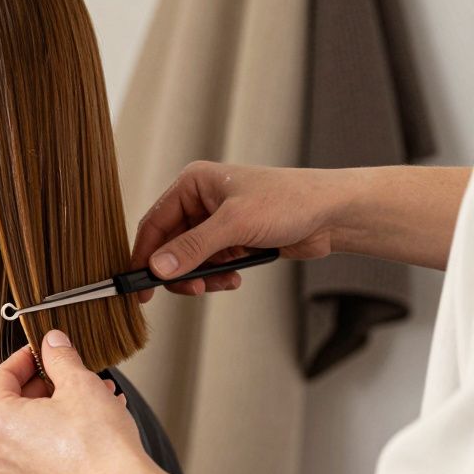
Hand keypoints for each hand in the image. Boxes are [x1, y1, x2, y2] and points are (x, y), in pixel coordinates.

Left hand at [0, 329, 154, 473]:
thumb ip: (59, 358)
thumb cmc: (99, 444)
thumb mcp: (79, 383)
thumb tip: (52, 343)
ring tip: (97, 398)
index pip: (1, 378)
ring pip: (36, 433)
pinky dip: (65, 440)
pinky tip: (96, 428)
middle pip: (17, 407)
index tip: (42, 351)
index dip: (25, 358)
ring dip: (62, 411)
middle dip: (49, 386)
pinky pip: (47, 458)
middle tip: (73, 374)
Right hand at [131, 162, 341, 301]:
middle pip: (170, 244)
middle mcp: (201, 200)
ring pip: (189, 259)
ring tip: (221, 283)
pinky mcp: (232, 239)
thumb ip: (193, 247)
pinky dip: (217, 276)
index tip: (139, 284)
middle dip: (179, 270)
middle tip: (189, 290)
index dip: (145, 254)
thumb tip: (159, 267)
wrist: (333, 214)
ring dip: (201, 276)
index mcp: (193, 183)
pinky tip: (234, 278)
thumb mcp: (235, 224)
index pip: (154, 222)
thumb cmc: (290, 201)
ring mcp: (216, 221)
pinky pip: (210, 264)